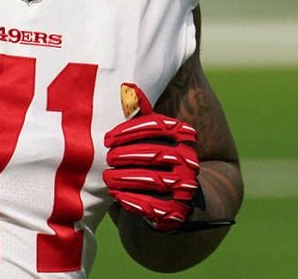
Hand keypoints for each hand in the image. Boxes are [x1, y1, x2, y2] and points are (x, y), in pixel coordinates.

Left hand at [103, 84, 200, 231]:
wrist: (184, 197)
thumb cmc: (159, 158)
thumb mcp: (154, 136)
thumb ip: (142, 114)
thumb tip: (127, 86)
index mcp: (185, 136)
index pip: (156, 127)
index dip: (128, 132)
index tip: (107, 139)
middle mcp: (191, 160)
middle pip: (154, 153)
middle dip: (126, 156)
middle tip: (107, 159)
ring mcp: (187, 186)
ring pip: (154, 180)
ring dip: (126, 179)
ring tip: (107, 178)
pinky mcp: (180, 211)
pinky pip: (155, 206)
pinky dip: (134, 201)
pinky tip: (117, 197)